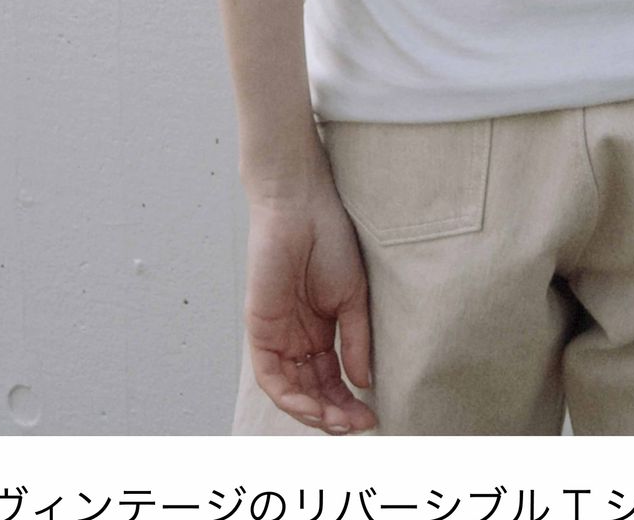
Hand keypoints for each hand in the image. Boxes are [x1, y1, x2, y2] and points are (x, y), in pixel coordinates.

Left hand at [243, 180, 377, 433]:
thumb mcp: (354, 297)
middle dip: (335, 415)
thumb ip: (356, 340)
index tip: (373, 418)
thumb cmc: (331, 239)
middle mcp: (298, 339)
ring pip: (291, 392)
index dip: (351, 403)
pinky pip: (271, 377)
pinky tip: (314, 407)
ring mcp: (277, 336)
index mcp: (321, 330)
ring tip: (340, 421)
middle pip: (313, 392)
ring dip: (314, 413)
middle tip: (359, 426)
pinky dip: (290, 398)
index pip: (333, 381)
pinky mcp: (260, 329)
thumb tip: (363, 383)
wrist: (303, 205)